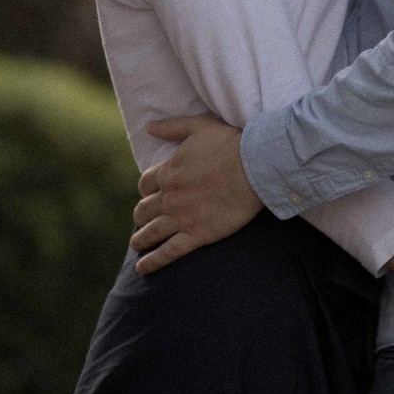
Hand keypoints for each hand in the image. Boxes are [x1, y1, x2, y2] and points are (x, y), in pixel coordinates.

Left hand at [129, 115, 263, 272]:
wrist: (256, 166)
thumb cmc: (230, 143)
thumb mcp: (198, 126)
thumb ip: (172, 127)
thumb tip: (149, 127)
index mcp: (168, 171)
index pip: (145, 184)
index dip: (145, 190)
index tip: (150, 194)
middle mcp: (170, 196)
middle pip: (144, 210)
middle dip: (141, 215)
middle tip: (143, 220)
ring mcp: (182, 217)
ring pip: (151, 232)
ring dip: (141, 239)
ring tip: (137, 244)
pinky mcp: (197, 235)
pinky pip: (168, 252)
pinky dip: (152, 261)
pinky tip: (142, 268)